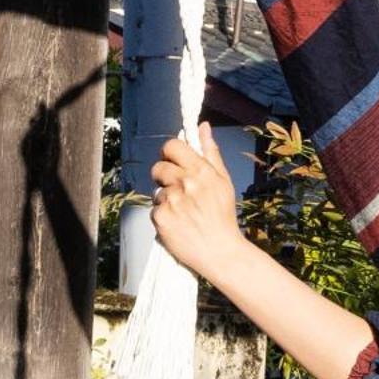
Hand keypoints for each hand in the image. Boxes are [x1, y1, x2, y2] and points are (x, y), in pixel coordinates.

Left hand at [150, 128, 245, 283]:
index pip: (171, 146)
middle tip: (179, 191)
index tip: (173, 162)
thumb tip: (203, 127)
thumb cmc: (223, 215)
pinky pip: (154, 210)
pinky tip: (178, 223)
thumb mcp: (223, 181)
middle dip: (165, 177)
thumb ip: (210, 152)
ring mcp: (171, 201)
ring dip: (166, 199)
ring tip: (183, 212)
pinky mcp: (161, 219)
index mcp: (201, 171)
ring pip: (157, 191)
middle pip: (158, 168)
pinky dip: (163, 216)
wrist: (221, 252)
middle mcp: (185, 183)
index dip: (169, 153)